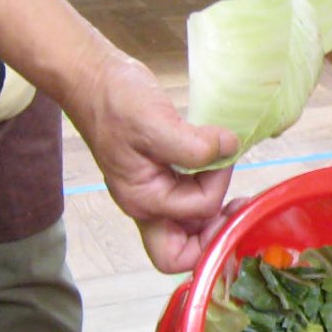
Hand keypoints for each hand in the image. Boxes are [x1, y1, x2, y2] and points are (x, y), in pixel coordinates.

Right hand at [61, 45, 236, 273]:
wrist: (94, 79)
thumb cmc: (114, 100)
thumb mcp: (154, 121)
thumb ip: (192, 145)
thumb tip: (228, 148)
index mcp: (143, 198)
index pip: (196, 215)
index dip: (216, 193)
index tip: (220, 160)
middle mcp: (148, 204)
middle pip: (184, 252)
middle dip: (216, 235)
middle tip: (238, 206)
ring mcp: (154, 192)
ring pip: (190, 229)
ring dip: (217, 214)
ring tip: (232, 182)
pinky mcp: (162, 177)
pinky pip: (190, 200)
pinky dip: (210, 190)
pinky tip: (220, 166)